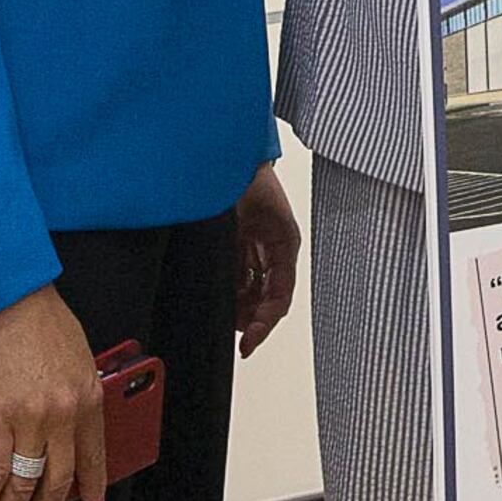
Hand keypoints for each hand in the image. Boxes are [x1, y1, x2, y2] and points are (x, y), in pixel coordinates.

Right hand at [0, 283, 106, 500]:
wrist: (6, 294)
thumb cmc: (37, 316)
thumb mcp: (74, 354)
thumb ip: (73, 390)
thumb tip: (64, 419)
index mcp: (89, 397)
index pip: (93, 455)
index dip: (90, 485)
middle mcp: (65, 414)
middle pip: (58, 479)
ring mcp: (32, 419)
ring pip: (25, 483)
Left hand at [235, 164, 301, 357]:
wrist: (229, 157)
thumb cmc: (252, 179)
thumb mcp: (268, 219)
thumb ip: (268, 257)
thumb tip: (262, 297)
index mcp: (285, 248)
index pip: (278, 299)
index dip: (264, 325)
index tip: (248, 344)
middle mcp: (271, 254)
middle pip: (264, 302)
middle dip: (250, 319)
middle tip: (233, 332)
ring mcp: (253, 251)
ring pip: (249, 295)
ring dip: (238, 307)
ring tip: (222, 313)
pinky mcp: (236, 247)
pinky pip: (235, 279)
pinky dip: (229, 291)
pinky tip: (216, 293)